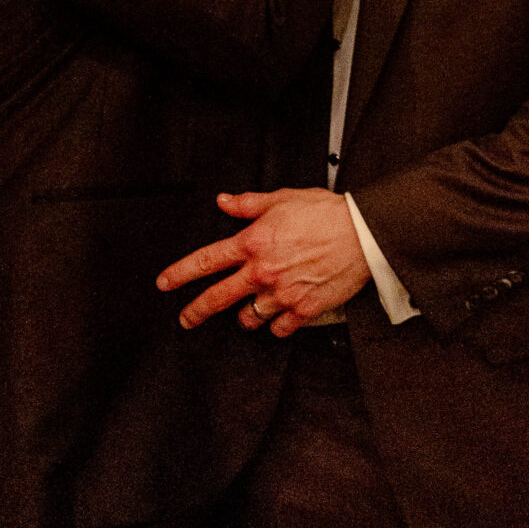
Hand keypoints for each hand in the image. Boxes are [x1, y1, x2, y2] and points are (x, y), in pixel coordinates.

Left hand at [156, 188, 370, 333]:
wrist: (363, 234)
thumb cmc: (327, 214)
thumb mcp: (283, 198)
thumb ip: (248, 204)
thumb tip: (224, 201)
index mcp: (253, 243)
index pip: (205, 261)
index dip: (180, 274)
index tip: (165, 283)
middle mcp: (262, 272)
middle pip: (217, 298)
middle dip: (195, 311)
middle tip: (185, 319)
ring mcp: (282, 294)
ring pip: (248, 318)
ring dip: (243, 317)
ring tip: (245, 314)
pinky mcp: (303, 310)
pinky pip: (279, 328)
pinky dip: (275, 326)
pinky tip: (278, 319)